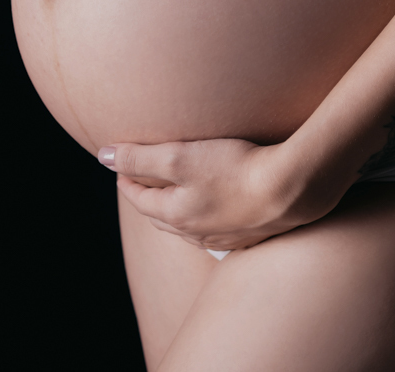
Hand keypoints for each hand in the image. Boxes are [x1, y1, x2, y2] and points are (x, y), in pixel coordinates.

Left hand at [98, 136, 338, 252]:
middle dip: (147, 196)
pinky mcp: (247, 234)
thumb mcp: (179, 157)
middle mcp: (195, 233)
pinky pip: (214, 229)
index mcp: (175, 215)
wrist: (290, 191)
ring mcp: (222, 238)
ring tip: (173, 193)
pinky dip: (203, 217)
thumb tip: (103, 155)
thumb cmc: (234, 170)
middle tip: (141, 177)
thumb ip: (140, 157)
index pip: (139, 199)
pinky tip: (213, 209)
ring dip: (174, 209)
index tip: (121, 161)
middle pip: (160, 216)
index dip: (127, 177)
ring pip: (187, 226)